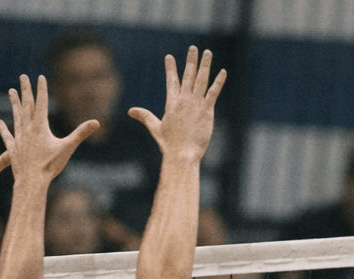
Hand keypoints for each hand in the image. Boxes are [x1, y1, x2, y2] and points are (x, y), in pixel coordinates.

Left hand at [0, 75, 97, 185]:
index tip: (40, 77)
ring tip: (11, 92)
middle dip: (25, 90)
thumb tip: (96, 122)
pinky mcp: (13, 149)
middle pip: (27, 106)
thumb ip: (81, 133)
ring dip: (14, 104)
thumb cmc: (50, 165)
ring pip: (16, 116)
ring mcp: (19, 138)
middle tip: (22, 77)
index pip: (41, 103)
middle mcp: (28, 129)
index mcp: (40, 126)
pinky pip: (7, 135)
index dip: (41, 90)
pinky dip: (4, 128)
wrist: (31, 181)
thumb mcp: (68, 148)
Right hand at [129, 47, 225, 164]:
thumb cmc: (169, 145)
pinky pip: (213, 93)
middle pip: (188, 76)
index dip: (171, 69)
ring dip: (205, 65)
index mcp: (171, 103)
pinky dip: (218, 82)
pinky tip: (223, 72)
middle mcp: (183, 100)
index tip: (169, 57)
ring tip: (208, 53)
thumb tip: (130, 111)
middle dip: (190, 61)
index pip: (171, 81)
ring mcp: (195, 104)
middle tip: (193, 48)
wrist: (182, 154)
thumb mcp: (155, 128)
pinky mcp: (206, 111)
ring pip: (201, 80)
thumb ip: (144, 116)